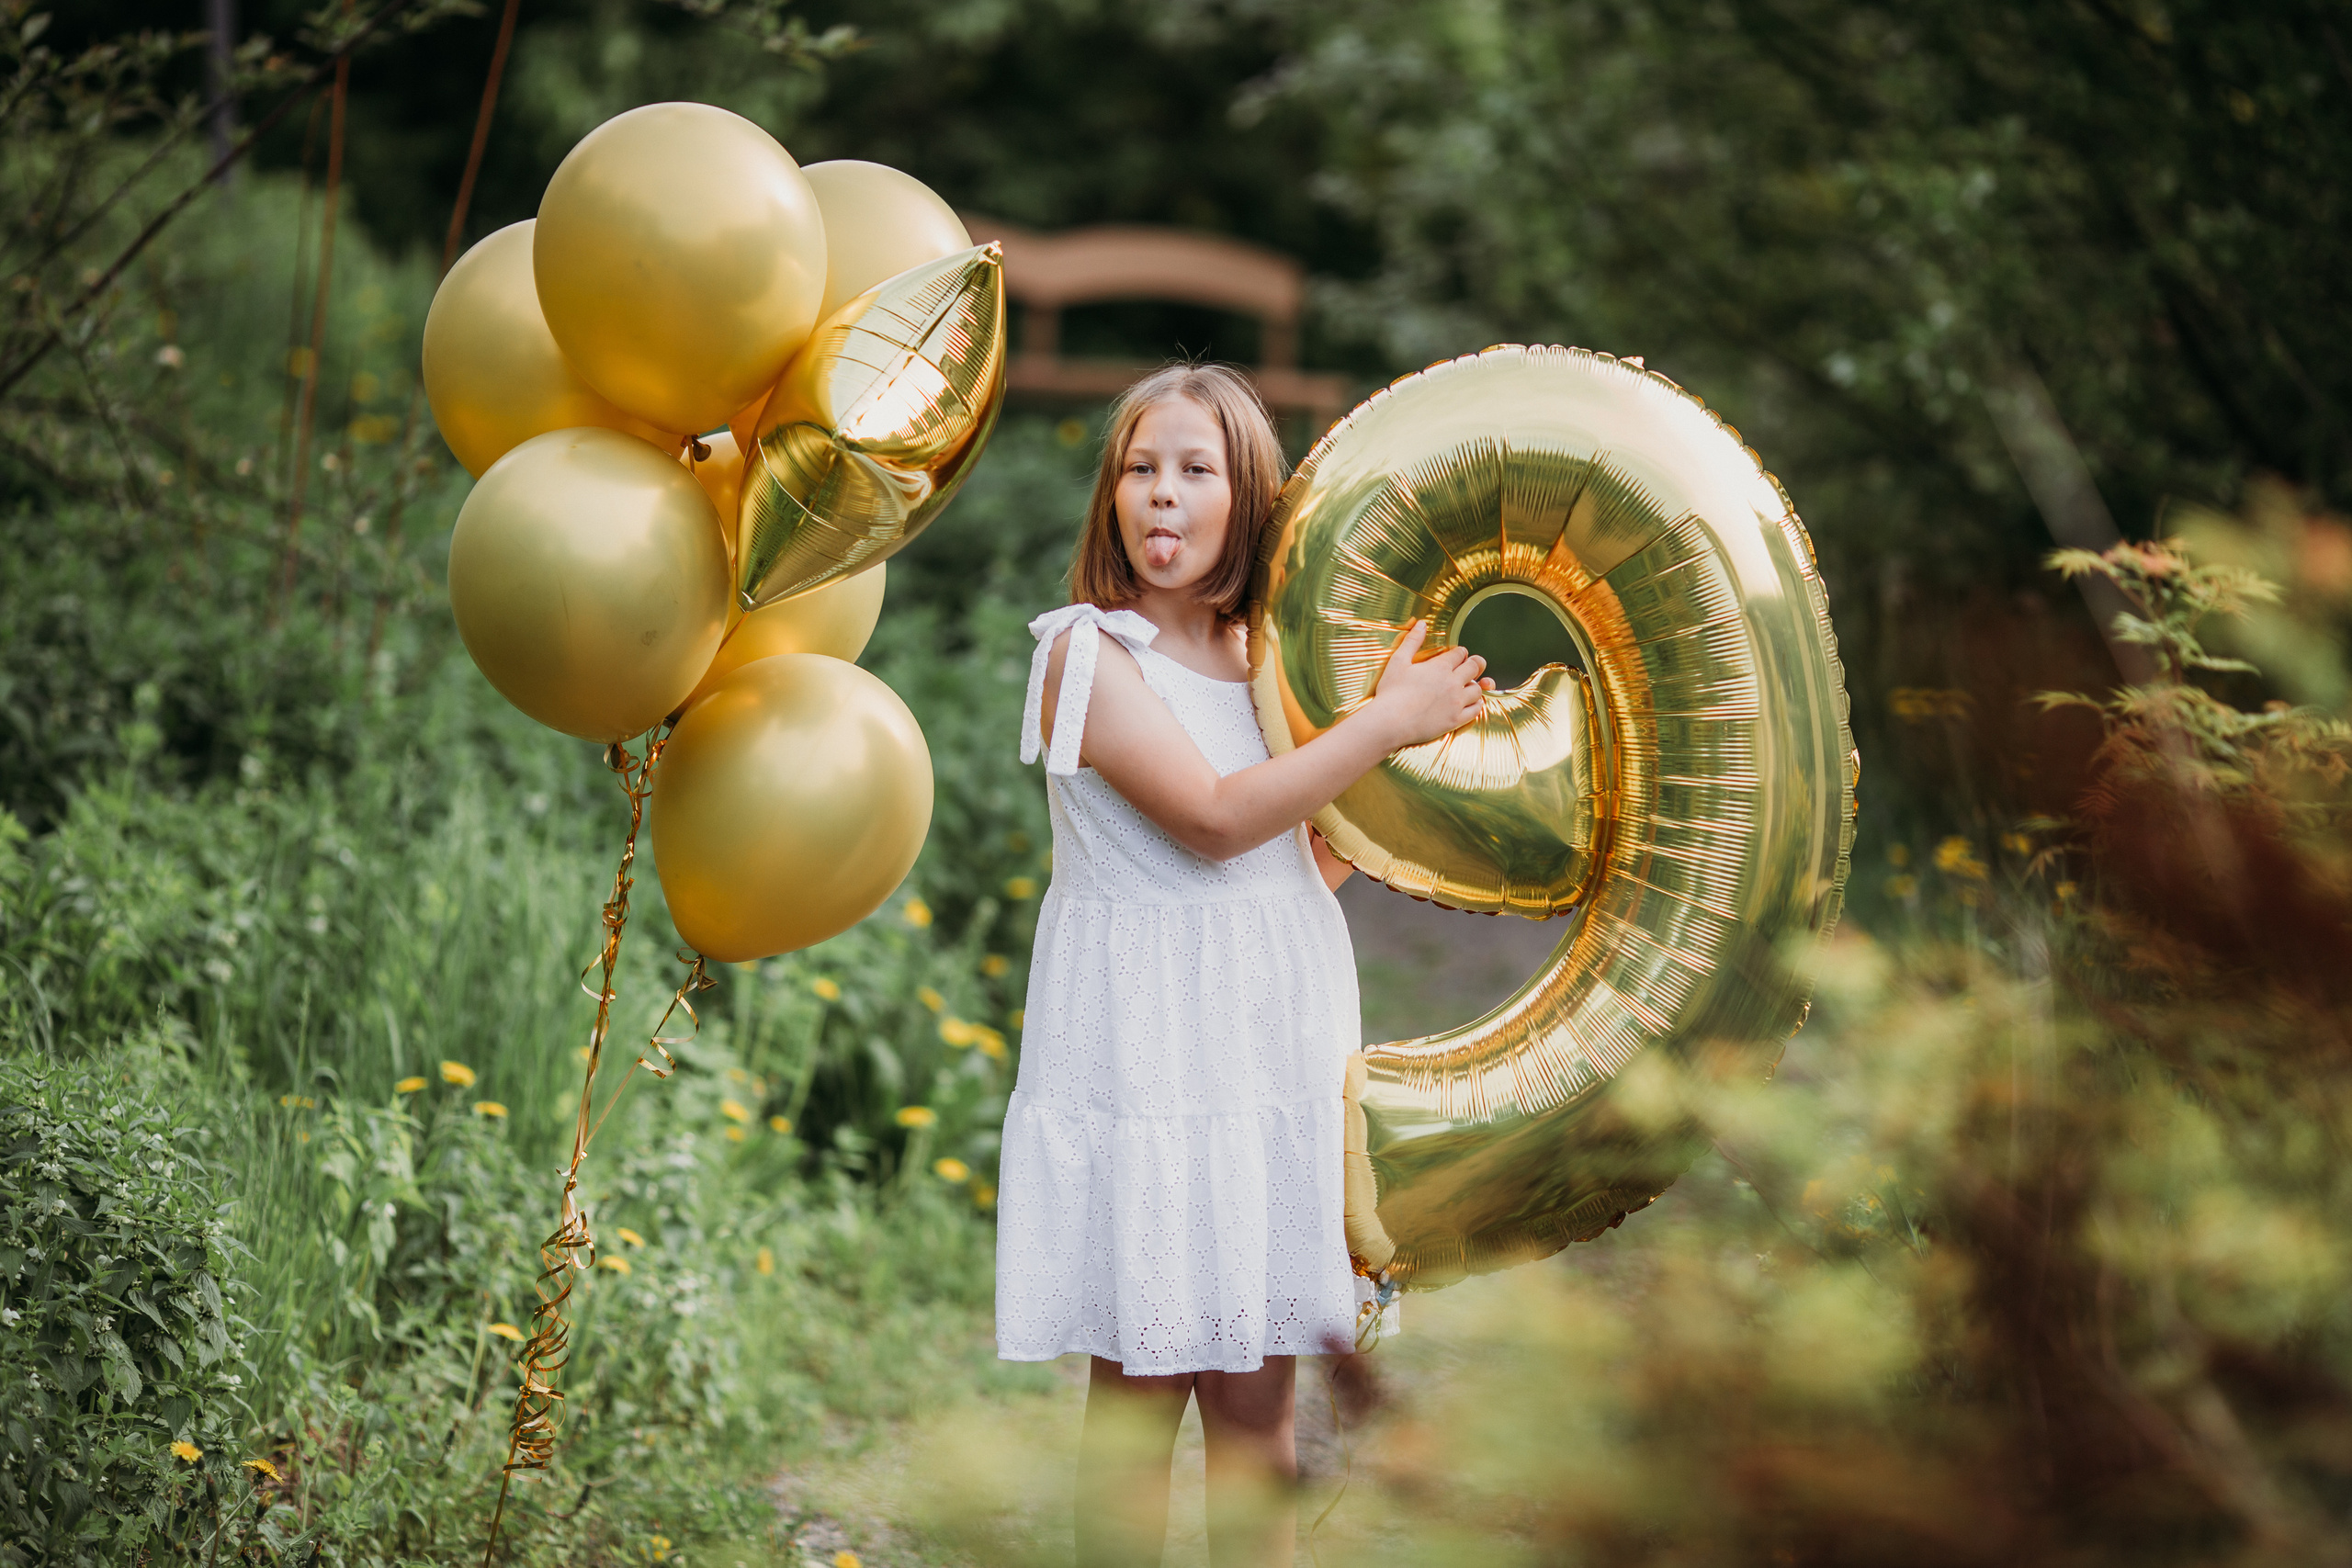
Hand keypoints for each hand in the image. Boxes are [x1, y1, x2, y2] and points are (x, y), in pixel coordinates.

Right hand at [1364, 621, 1488, 747]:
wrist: (1389, 722)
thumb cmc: (1391, 693)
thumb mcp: (1398, 661)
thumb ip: (1412, 641)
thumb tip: (1421, 623)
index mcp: (1440, 667)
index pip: (1460, 654)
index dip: (1460, 653)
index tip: (1458, 656)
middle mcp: (1452, 683)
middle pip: (1474, 668)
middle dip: (1475, 664)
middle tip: (1473, 665)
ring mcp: (1456, 702)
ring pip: (1478, 689)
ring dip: (1475, 685)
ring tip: (1468, 685)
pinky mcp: (1455, 719)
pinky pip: (1476, 710)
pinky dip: (1476, 704)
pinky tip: (1470, 703)